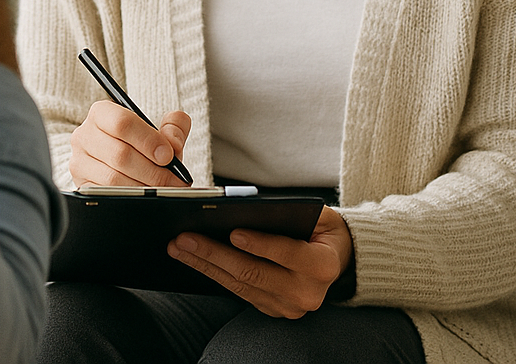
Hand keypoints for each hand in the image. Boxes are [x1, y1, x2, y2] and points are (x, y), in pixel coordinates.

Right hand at [69, 102, 191, 187]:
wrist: (122, 165)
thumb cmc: (140, 146)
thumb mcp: (158, 132)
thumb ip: (174, 127)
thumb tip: (173, 142)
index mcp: (102, 113)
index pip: (122, 122)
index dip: (148, 140)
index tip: (168, 155)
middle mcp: (85, 135)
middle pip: (120, 154)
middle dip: (152, 170)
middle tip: (173, 180)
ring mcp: (79, 162)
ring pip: (113, 178)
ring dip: (143, 187)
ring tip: (162, 190)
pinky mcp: (80, 185)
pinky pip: (106, 195)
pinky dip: (130, 198)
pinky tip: (145, 197)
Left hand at [167, 206, 353, 317]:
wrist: (337, 260)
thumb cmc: (321, 229)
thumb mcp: (317, 215)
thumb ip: (290, 212)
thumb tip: (246, 206)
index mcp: (322, 265)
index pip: (289, 254)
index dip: (260, 243)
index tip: (232, 231)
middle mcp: (307, 293)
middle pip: (254, 273)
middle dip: (216, 254)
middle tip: (186, 237)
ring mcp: (288, 306)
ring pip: (240, 285)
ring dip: (205, 265)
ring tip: (179, 246)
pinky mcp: (272, 309)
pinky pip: (238, 292)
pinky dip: (214, 274)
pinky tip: (194, 259)